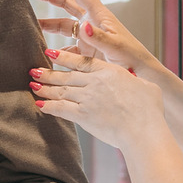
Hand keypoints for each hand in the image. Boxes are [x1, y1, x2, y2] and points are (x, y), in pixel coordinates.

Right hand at [30, 0, 153, 72]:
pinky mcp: (85, 51)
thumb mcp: (115, 47)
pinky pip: (66, 47)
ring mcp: (88, 37)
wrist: (140, 75)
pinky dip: (55, 49)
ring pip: (64, 25)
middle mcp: (92, 23)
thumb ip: (99, 37)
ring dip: (48, 23)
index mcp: (100, 16)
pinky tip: (43, 53)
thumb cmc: (132, 58)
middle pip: (68, 4)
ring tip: (30, 23)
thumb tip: (83, 25)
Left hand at [31, 46, 166, 150]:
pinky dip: (48, 107)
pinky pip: (60, 109)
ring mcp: (87, 98)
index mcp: (108, 72)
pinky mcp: (83, 116)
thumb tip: (133, 79)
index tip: (50, 53)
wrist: (143, 128)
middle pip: (66, 75)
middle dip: (48, 73)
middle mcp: (94, 82)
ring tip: (33, 85)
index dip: (63, 57)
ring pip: (61, 91)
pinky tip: (39, 106)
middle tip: (34, 70)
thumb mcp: (146, 86)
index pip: (80, 61)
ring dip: (45, 88)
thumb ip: (134, 80)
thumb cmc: (149, 109)